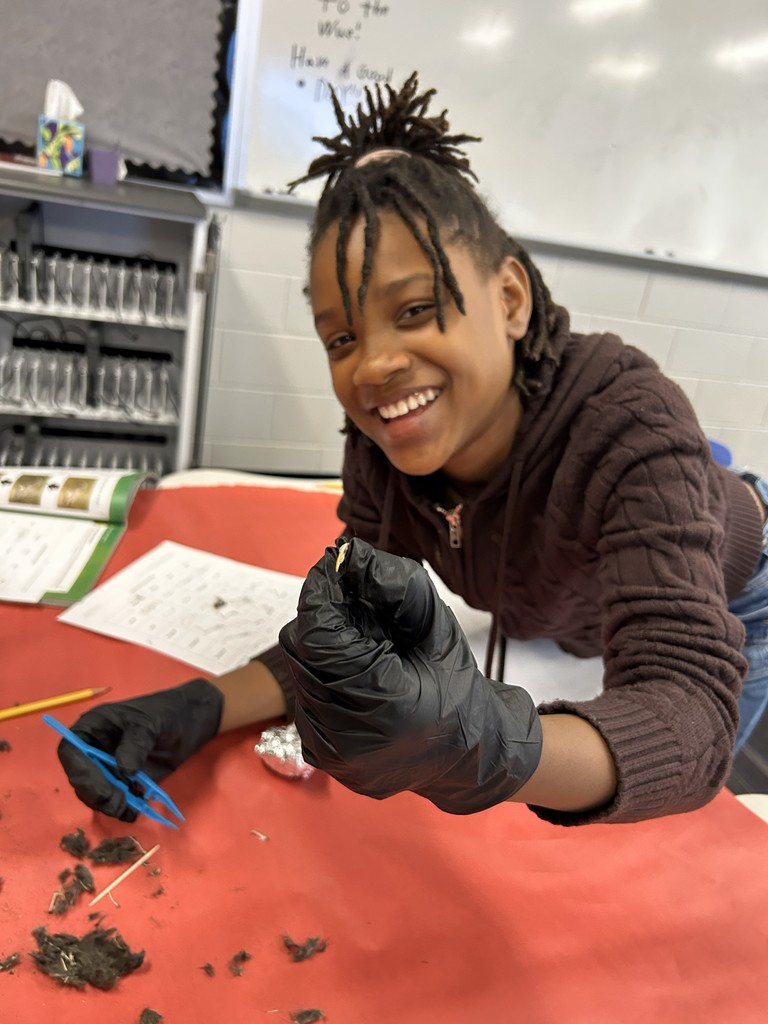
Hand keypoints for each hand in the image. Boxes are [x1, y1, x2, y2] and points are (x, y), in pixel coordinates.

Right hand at [56, 678, 223, 821]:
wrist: (193, 721)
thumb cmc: (168, 712)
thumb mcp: (151, 723)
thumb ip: (136, 744)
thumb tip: (124, 770)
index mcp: (93, 726)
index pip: (70, 752)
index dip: (79, 772)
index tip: (101, 788)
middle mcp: (94, 748)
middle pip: (80, 778)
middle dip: (97, 795)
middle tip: (120, 804)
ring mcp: (108, 766)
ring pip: (94, 793)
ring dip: (109, 805)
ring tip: (132, 809)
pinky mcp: (123, 781)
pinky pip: (114, 799)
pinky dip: (122, 808)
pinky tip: (137, 808)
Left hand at [279, 538, 541, 812]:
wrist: (466, 759)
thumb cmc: (459, 692)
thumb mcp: (439, 632)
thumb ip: (398, 589)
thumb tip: (352, 555)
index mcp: (384, 705)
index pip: (322, 637)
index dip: (321, 594)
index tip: (332, 565)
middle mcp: (349, 736)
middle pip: (303, 651)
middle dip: (321, 615)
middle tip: (349, 596)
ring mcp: (332, 752)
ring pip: (299, 673)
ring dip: (322, 646)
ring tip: (361, 641)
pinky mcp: (322, 756)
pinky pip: (304, 697)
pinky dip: (323, 674)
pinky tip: (356, 673)